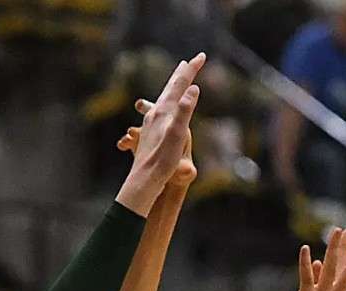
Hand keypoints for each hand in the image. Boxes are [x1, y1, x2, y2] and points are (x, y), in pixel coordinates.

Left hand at [115, 53, 204, 215]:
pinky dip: (166, 105)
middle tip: (188, 62)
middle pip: (169, 89)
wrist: (143, 180)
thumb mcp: (177, 134)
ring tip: (176, 82)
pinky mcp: (148, 135)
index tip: (201, 55)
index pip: (179, 85)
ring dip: (172, 89)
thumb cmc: (162, 160)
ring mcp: (150, 124)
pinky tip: (163, 111)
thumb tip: (193, 88)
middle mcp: (155, 114)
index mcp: (164, 111)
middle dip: (181, 75)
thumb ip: (185, 110)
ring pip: (162, 100)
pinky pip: (159, 113)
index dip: (191, 69)